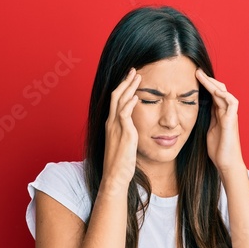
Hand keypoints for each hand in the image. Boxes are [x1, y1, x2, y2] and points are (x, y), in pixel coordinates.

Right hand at [102, 68, 140, 189]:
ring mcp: (116, 128)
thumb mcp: (123, 144)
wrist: (115, 176)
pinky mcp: (124, 134)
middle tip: (134, 71)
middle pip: (115, 96)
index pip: (115, 101)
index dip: (122, 88)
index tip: (130, 79)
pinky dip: (130, 103)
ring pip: (119, 101)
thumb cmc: (120, 163)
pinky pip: (125, 114)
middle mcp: (111, 123)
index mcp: (111, 125)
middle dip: (125, 82)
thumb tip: (133, 128)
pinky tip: (136, 96)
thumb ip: (126, 133)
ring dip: (129, 87)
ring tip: (137, 76)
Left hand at [196, 68, 243, 172]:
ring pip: (224, 93)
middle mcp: (226, 112)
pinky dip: (223, 94)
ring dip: (213, 83)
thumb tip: (197, 111)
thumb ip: (206, 119)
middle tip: (196, 71)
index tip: (192, 78)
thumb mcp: (208, 130)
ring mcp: (230, 115)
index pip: (213, 95)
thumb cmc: (218, 150)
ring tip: (201, 75)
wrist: (227, 164)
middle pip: (219, 90)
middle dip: (208, 80)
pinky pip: (231, 102)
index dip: (205, 86)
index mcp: (220, 114)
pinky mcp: (232, 121)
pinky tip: (214, 90)